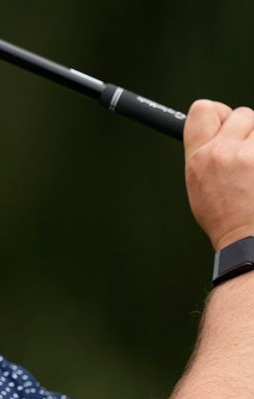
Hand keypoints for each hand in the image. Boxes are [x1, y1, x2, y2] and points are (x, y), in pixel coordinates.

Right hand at [184, 100, 253, 250]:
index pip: (203, 109)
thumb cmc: (225, 216)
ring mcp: (250, 156)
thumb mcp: (198, 183)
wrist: (248, 240)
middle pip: (241, 114)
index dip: (218, 114)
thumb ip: (206, 153)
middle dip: (247, 130)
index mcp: (199, 157)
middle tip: (247, 154)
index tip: (226, 126)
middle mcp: (223, 152)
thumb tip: (220, 129)